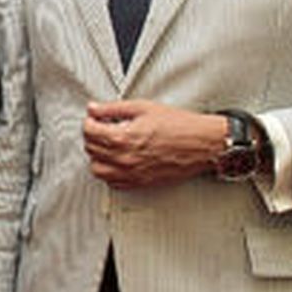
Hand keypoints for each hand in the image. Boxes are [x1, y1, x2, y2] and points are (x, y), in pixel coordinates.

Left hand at [82, 99, 224, 188]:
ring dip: (97, 156)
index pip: (89, 131)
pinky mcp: (140, 183)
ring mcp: (131, 173)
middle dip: (93, 136)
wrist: (203, 144)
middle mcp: (124, 159)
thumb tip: (94, 108)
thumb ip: (113, 108)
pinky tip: (117, 160)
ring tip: (107, 145)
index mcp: (123, 138)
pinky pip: (112, 182)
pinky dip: (109, 172)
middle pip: (91, 149)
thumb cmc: (180, 126)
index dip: (89, 121)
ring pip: (97, 169)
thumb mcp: (143, 108)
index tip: (94, 118)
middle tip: (101, 127)